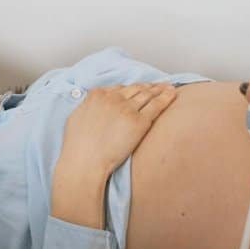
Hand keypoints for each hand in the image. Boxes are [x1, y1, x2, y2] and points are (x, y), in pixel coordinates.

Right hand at [62, 83, 177, 174]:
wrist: (84, 161)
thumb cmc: (77, 146)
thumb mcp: (76, 117)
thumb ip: (88, 106)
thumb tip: (94, 105)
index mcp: (97, 95)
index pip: (119, 88)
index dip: (131, 89)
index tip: (138, 90)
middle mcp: (113, 98)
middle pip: (135, 89)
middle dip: (148, 87)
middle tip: (158, 86)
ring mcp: (127, 109)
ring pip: (147, 95)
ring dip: (159, 90)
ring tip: (168, 88)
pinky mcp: (139, 122)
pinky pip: (156, 106)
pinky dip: (166, 98)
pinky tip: (172, 93)